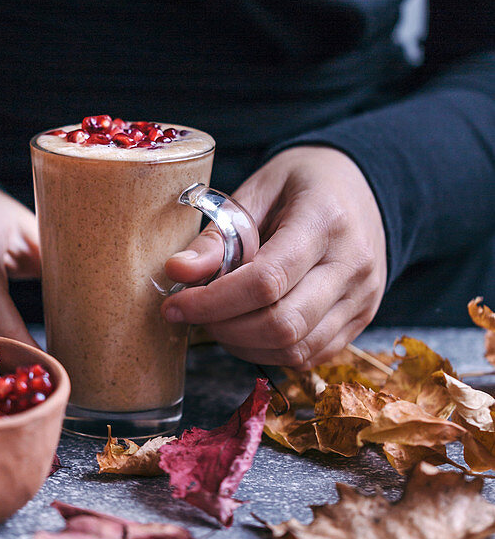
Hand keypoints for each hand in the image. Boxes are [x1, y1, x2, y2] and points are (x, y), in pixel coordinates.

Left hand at [162, 146, 386, 367]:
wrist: (361, 186)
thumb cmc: (303, 183)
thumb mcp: (258, 190)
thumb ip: (220, 234)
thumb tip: (179, 272)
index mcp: (326, 220)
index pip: (267, 281)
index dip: (213, 302)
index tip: (175, 305)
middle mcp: (353, 264)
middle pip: (282, 323)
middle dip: (224, 327)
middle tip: (193, 313)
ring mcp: (363, 297)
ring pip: (296, 348)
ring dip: (243, 344)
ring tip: (218, 319)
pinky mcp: (361, 319)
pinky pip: (310, 355)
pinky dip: (269, 351)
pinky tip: (246, 328)